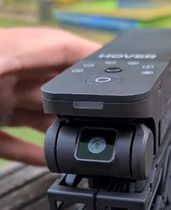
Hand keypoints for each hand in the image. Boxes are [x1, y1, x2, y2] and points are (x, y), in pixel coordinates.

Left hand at [0, 27, 99, 164]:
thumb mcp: (0, 59)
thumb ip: (24, 57)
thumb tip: (67, 56)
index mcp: (10, 53)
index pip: (60, 49)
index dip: (90, 55)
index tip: (118, 66)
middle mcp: (6, 78)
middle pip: (53, 88)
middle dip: (78, 100)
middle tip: (103, 115)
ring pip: (37, 117)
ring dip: (60, 128)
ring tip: (82, 140)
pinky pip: (17, 145)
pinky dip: (34, 153)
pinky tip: (50, 159)